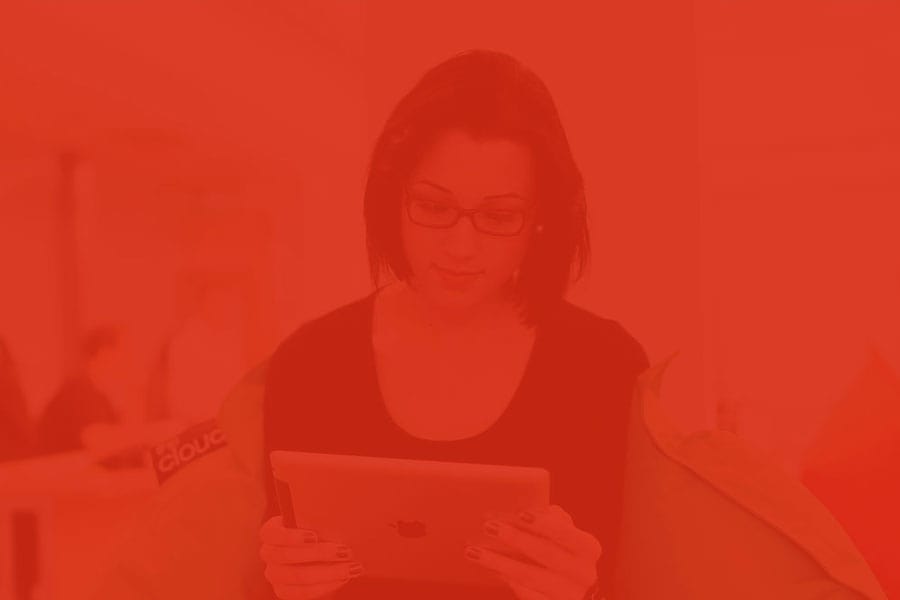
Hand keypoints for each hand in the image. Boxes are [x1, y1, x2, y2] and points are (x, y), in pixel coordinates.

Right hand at [259, 516, 363, 598]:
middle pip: (287, 556)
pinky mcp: (284, 591)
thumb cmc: (317, 534)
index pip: (271, 534)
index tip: (314, 536)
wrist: (319, 557)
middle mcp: (269, 554)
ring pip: (298, 576)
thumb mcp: (316, 524)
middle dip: (319, 554)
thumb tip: (339, 519)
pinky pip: (303, 592)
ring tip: (351, 567)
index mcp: (271, 533)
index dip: (291, 537)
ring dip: (329, 572)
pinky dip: (326, 586)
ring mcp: (275, 575)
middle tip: (345, 551)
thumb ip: (319, 522)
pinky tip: (343, 578)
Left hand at [463, 504, 601, 599]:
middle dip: (516, 539)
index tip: (520, 513)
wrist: (572, 587)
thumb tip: (526, 507)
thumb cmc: (561, 548)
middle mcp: (584, 574)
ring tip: (475, 551)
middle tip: (489, 526)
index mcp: (589, 548)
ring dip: (500, 562)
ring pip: (531, 577)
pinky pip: (527, 595)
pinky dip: (507, 580)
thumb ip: (550, 518)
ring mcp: (570, 595)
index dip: (544, 524)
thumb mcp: (564, 531)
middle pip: (546, 555)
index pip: (567, 533)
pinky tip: (491, 569)